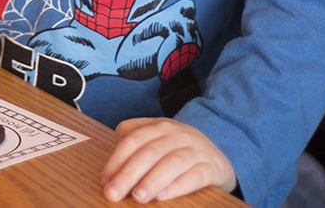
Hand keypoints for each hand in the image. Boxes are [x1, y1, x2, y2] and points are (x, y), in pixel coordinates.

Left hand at [100, 118, 235, 203]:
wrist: (220, 154)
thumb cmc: (180, 150)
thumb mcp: (158, 139)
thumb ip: (134, 142)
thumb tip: (111, 166)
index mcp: (160, 126)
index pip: (133, 140)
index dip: (116, 160)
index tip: (104, 180)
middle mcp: (177, 134)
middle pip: (148, 152)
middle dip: (127, 174)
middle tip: (112, 194)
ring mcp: (196, 150)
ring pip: (171, 163)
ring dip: (152, 180)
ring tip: (137, 197)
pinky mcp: (212, 167)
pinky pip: (194, 176)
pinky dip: (178, 186)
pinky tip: (163, 197)